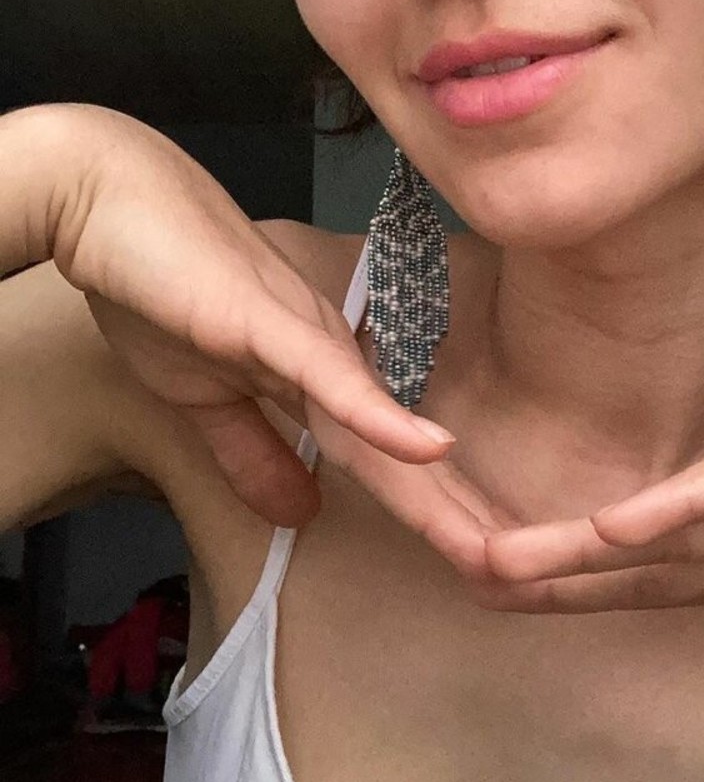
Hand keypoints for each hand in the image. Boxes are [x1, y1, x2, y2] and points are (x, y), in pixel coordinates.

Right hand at [44, 105, 508, 573]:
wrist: (109, 204)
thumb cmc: (158, 291)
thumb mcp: (204, 400)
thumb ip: (254, 453)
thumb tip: (301, 514)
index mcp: (314, 378)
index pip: (380, 462)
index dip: (427, 514)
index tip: (473, 562)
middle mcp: (330, 359)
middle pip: (400, 455)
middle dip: (454, 520)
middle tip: (517, 577)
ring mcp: (306, 340)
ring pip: (382, 428)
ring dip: (437, 493)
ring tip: (497, 547)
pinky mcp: (271, 323)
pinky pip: (334, 378)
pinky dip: (381, 418)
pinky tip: (434, 449)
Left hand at [480, 276, 703, 763]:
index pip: (671, 583)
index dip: (597, 599)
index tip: (525, 615)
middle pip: (645, 557)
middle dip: (558, 576)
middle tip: (468, 586)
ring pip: (672, 517)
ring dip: (587, 544)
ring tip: (501, 564)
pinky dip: (682, 505)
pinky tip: (616, 526)